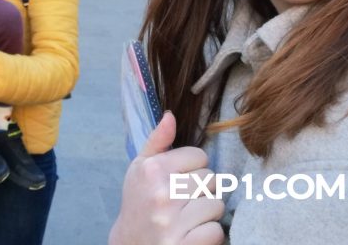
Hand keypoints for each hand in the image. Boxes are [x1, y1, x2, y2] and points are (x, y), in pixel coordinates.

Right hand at [109, 112, 224, 244]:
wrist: (130, 244)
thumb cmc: (139, 202)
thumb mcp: (139, 169)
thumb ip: (157, 142)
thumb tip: (171, 115)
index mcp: (152, 170)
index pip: (199, 156)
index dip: (194, 167)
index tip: (181, 177)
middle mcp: (162, 193)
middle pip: (211, 179)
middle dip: (202, 189)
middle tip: (185, 199)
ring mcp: (173, 222)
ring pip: (216, 205)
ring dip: (207, 212)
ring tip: (189, 216)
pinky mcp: (184, 244)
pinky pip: (216, 231)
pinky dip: (208, 234)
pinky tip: (192, 232)